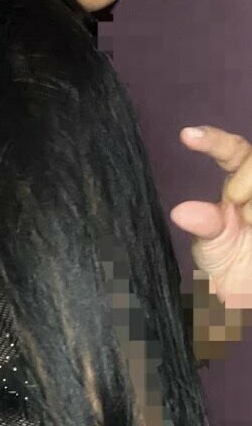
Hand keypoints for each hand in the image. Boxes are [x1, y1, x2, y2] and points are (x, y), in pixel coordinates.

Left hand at [170, 125, 251, 308]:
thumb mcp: (212, 246)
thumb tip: (180, 212)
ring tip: (250, 220)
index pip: (231, 150)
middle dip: (245, 178)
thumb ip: (204, 225)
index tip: (185, 136)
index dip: (212, 140)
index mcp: (239, 185)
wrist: (247, 290)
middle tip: (236, 204)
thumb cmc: (230, 266)